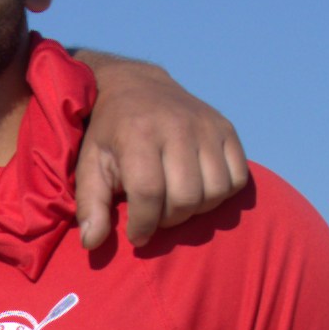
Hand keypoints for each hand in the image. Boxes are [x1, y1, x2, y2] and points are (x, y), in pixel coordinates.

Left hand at [65, 54, 252, 260]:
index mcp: (139, 133)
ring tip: (175, 203)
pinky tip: (199, 190)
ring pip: (215, 191)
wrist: (137, 87)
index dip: (143, 224)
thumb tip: (92, 242)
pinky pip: (238, 178)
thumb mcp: (90, 164)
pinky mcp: (227, 128)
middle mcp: (177, 126)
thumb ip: (90, 205)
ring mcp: (207, 126)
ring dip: (196, 210)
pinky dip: (221, 194)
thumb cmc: (110, 134)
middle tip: (155, 216)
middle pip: (186, 197)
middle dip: (169, 219)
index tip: (136, 234)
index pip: (149, 193)